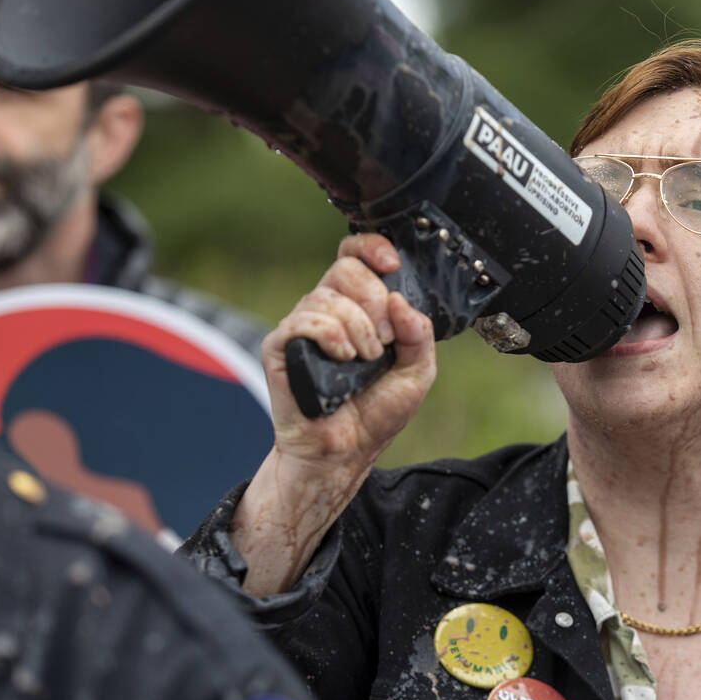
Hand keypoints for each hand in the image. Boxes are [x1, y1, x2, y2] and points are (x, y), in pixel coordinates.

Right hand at [262, 233, 436, 479]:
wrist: (345, 451)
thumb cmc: (376, 413)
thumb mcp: (418, 373)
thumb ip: (420, 336)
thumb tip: (401, 302)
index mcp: (358, 307)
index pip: (355, 255)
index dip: (371, 248)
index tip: (392, 264)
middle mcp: (327, 310)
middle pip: (344, 268)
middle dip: (373, 298)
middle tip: (384, 339)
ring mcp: (302, 328)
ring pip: (325, 296)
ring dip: (356, 326)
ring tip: (366, 359)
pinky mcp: (280, 348)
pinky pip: (301, 322)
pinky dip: (328, 334)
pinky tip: (342, 356)